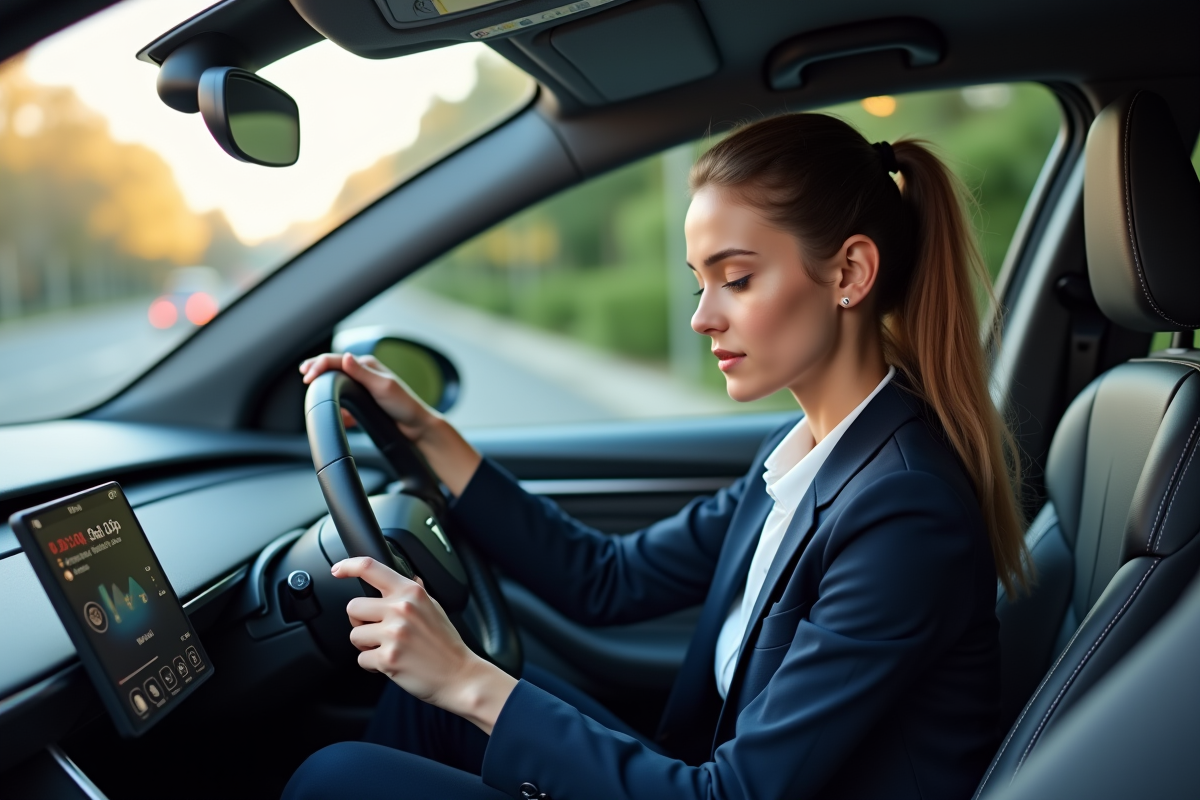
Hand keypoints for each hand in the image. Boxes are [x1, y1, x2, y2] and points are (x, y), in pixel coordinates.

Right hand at [300, 352, 435, 441]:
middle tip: (304, 374)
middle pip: (333, 369)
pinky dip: (337, 407)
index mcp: (367, 365)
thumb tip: (344, 357)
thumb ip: (362, 372)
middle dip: (317, 370)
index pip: (336, 359)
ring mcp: (362, 388)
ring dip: (326, 389)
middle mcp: (363, 374)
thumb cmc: (404, 405)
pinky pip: (344, 402)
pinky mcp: (363, 403)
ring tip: (314, 394)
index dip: (319, 365)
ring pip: (337, 385)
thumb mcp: (383, 386)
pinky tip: (336, 414)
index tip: (307, 376)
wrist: (416, 427)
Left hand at [334, 557, 516, 733]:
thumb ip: (417, 592)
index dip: (348, 566)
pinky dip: (372, 665)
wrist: (459, 676)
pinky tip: (391, 664)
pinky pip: (362, 659)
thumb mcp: (436, 608)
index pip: (371, 568)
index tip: (338, 570)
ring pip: (354, 635)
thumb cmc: (447, 644)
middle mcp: (401, 609)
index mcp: (411, 592)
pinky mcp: (387, 659)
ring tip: (388, 648)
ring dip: (366, 645)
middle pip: (353, 607)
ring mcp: (393, 634)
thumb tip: (408, 576)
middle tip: (378, 630)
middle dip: (360, 621)